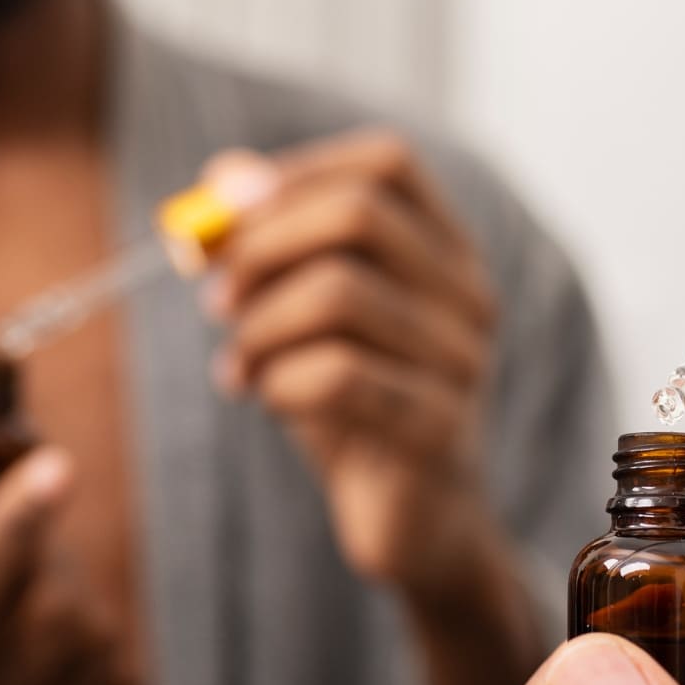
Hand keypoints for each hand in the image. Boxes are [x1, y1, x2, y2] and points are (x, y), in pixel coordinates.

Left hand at [199, 130, 502, 594]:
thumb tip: (225, 175)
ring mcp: (465, 361)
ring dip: (259, 326)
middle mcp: (469, 295)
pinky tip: (267, 400)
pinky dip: (280, 382)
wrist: (414, 520)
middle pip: (359, 214)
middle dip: (262, 247)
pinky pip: (339, 376)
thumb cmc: (356, 406)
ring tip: (237, 366)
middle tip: (215, 298)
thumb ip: (272, 242)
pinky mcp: (441, 428)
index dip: (298, 175)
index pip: (389, 164)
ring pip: (339, 293)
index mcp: (448, 252)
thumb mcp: (306, 315)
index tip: (228, 217)